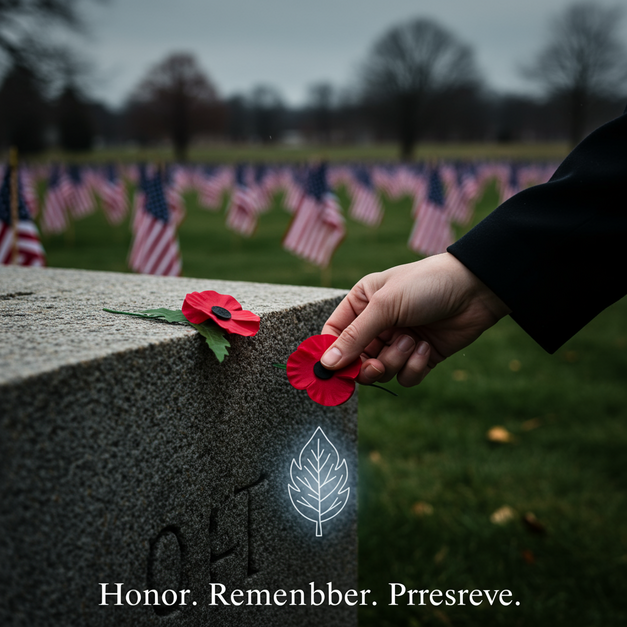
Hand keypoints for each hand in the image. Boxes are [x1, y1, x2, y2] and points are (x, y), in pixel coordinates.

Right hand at [320, 253, 510, 386]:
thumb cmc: (426, 285)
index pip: (334, 335)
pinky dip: (414, 367)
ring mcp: (398, 342)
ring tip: (412, 341)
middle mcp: (377, 325)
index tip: (332, 372)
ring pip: (381, 371)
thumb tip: (326, 364)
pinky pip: (405, 377)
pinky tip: (426, 347)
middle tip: (376, 366)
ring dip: (396, 361)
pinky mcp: (419, 357)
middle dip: (367, 366)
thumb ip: (355, 336)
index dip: (331, 354)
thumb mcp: (385, 305)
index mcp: (362, 304)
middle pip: (355, 360)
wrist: (475, 289)